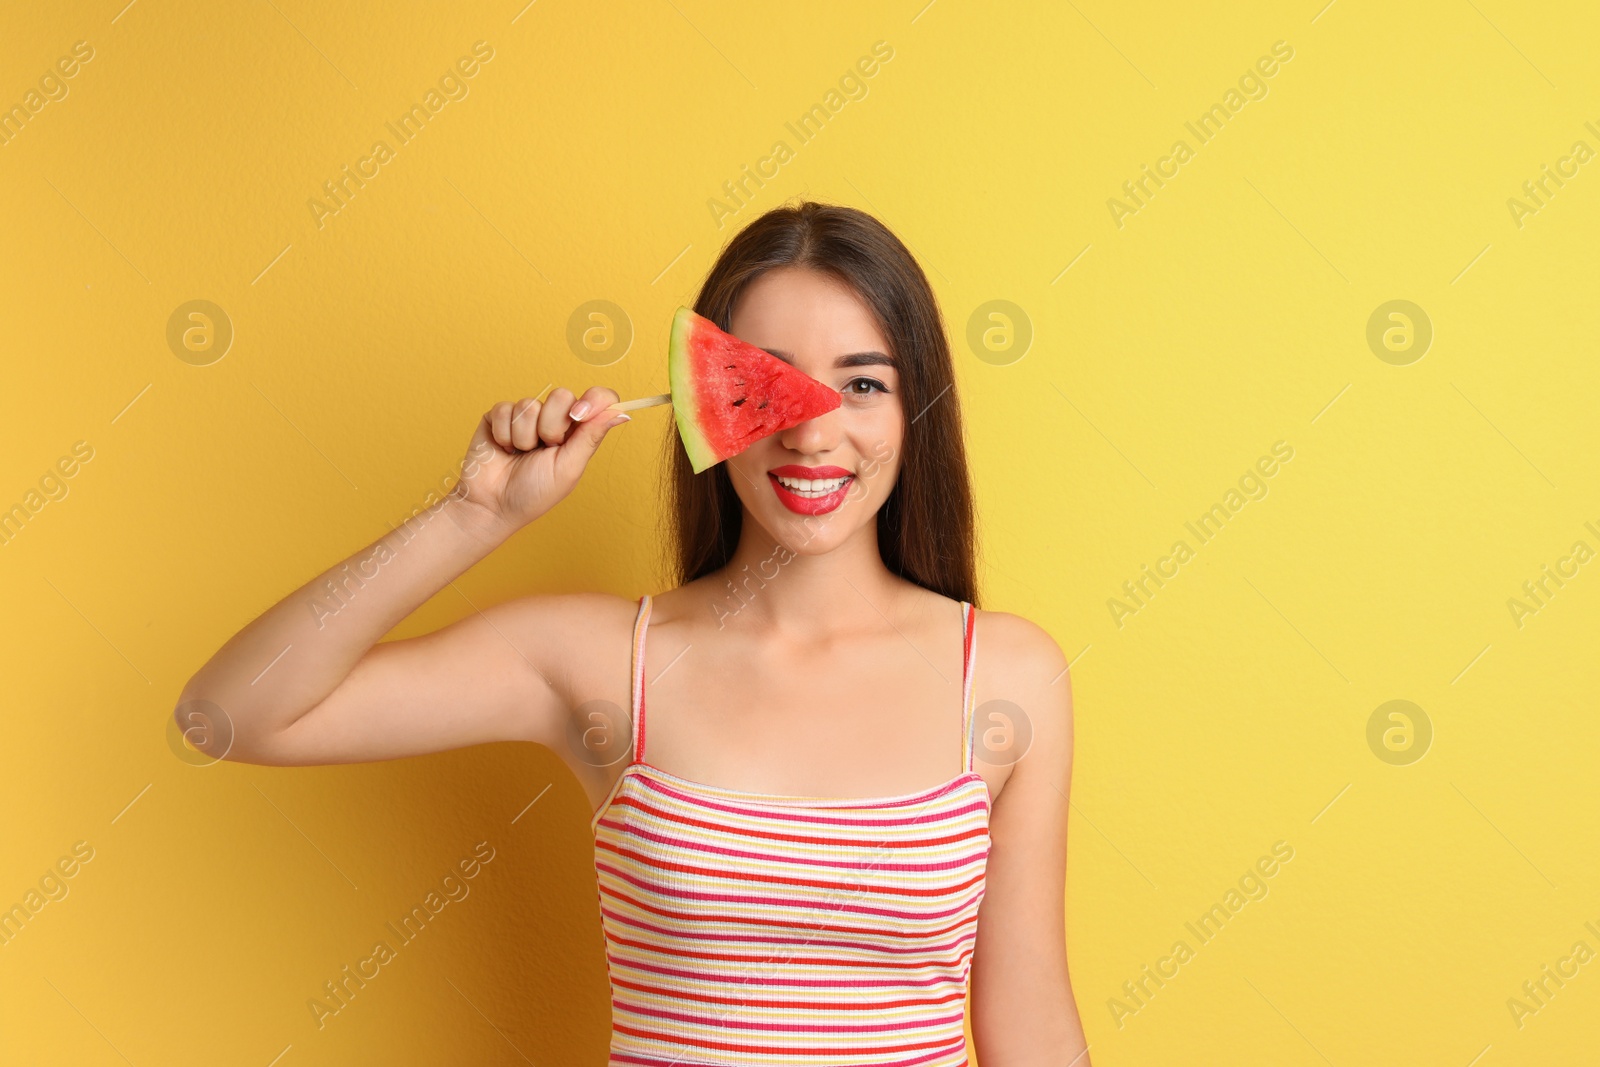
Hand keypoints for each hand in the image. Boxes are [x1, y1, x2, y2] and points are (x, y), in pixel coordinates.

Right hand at [454, 386, 627, 535]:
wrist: (492, 505)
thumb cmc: (533, 493)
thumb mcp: (568, 468)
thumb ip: (591, 437)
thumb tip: (621, 413)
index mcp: (577, 432)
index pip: (598, 399)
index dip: (593, 399)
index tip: (578, 415)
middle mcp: (554, 420)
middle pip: (562, 395)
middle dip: (551, 427)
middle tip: (544, 449)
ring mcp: (526, 416)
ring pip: (530, 404)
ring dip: (524, 436)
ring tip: (520, 454)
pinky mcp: (500, 416)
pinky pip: (505, 408)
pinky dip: (504, 434)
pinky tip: (504, 449)